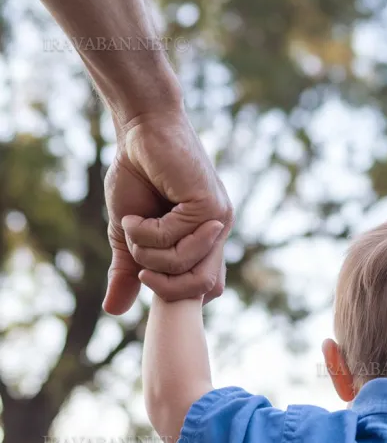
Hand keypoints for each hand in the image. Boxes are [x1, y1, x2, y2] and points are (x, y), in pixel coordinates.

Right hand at [102, 108, 233, 313]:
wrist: (141, 132)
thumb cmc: (137, 176)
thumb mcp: (128, 234)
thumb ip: (127, 270)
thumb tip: (113, 311)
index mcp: (206, 240)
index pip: (207, 287)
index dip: (176, 293)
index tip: (144, 275)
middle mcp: (218, 232)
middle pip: (204, 287)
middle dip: (164, 284)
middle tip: (139, 267)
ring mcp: (216, 219)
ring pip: (182, 265)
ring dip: (147, 253)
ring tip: (133, 226)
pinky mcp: (207, 205)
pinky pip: (173, 240)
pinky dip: (145, 232)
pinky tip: (135, 215)